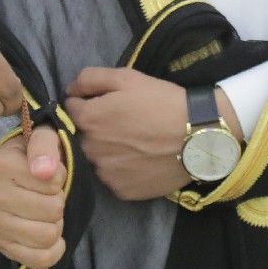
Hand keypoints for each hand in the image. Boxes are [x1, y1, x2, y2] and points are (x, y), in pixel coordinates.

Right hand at [0, 125, 65, 268]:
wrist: (8, 175)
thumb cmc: (30, 156)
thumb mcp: (41, 138)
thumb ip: (45, 146)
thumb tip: (45, 171)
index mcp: (0, 165)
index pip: (54, 182)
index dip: (60, 177)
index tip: (48, 173)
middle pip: (53, 210)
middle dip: (59, 202)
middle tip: (48, 195)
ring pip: (47, 236)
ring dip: (56, 225)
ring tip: (45, 212)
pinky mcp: (1, 246)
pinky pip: (39, 260)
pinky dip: (53, 251)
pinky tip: (50, 235)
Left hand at [65, 67, 238, 202]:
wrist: (198, 136)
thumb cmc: (162, 102)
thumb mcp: (127, 77)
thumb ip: (90, 79)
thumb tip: (69, 91)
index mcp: (88, 120)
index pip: (71, 109)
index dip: (88, 103)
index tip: (108, 103)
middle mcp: (90, 150)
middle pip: (83, 136)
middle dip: (96, 129)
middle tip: (125, 124)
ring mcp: (106, 174)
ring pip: (97, 159)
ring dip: (108, 151)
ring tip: (135, 144)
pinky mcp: (122, 191)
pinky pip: (113, 178)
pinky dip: (122, 170)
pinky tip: (141, 160)